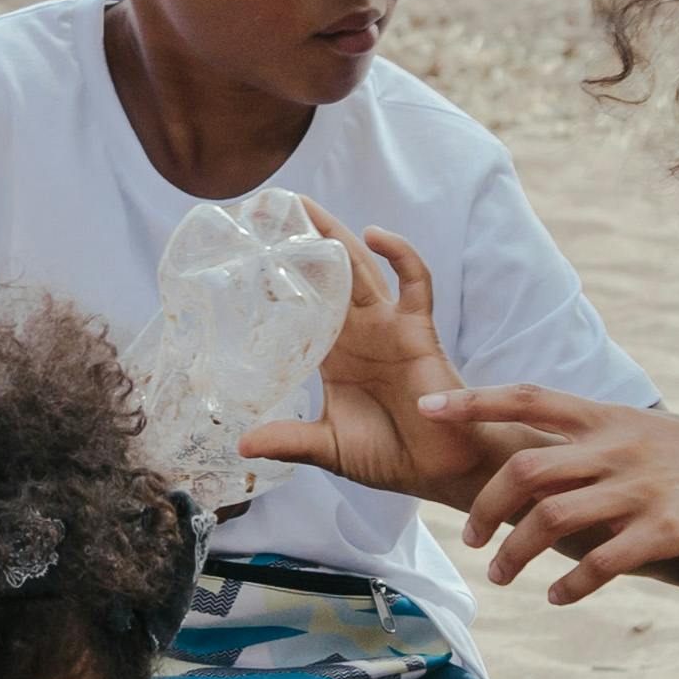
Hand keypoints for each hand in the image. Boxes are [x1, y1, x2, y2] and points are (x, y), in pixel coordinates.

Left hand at [232, 208, 481, 504]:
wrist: (438, 471)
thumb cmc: (391, 456)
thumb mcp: (328, 447)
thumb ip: (289, 441)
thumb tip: (240, 444)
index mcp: (334, 356)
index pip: (300, 306)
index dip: (275, 281)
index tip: (242, 256)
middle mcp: (358, 333)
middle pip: (326, 274)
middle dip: (301, 241)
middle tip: (267, 211)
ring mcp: (389, 327)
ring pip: (361, 267)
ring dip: (336, 234)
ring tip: (306, 206)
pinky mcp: (419, 329)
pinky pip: (414, 281)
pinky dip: (400, 253)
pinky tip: (376, 234)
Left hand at [442, 392, 678, 598]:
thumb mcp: (652, 433)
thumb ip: (601, 443)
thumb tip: (552, 463)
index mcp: (611, 417)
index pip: (528, 397)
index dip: (475, 401)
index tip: (429, 409)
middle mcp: (618, 447)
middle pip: (525, 469)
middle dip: (486, 509)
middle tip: (474, 541)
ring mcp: (642, 488)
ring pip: (552, 520)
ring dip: (516, 555)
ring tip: (505, 578)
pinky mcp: (669, 530)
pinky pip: (601, 563)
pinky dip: (570, 585)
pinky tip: (558, 598)